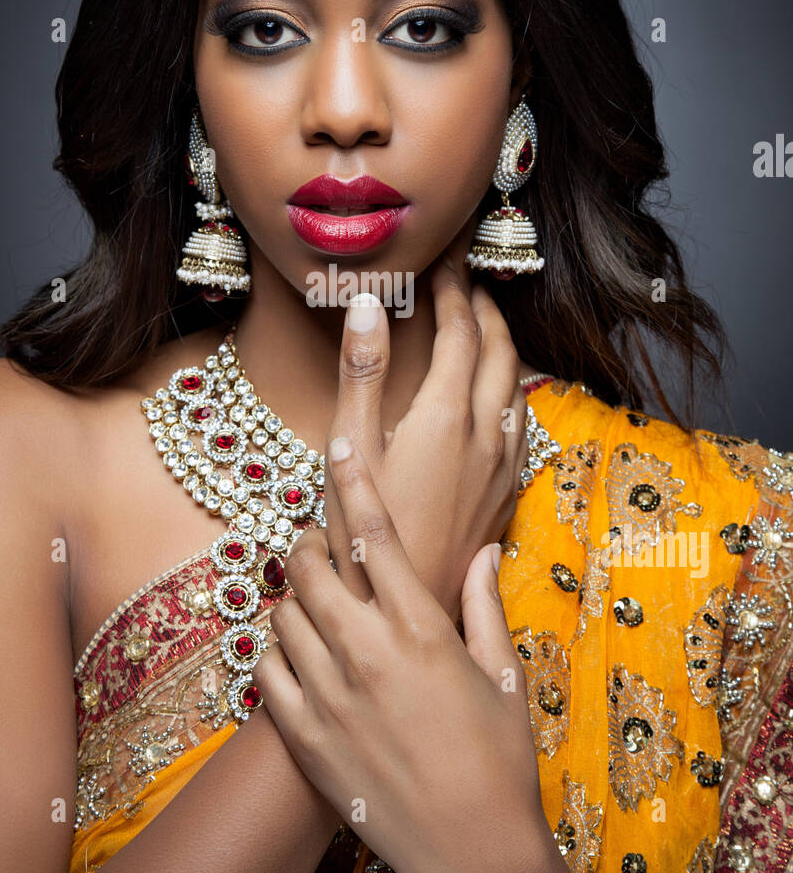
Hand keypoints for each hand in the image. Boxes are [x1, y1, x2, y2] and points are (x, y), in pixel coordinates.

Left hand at [252, 438, 547, 872]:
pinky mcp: (304, 736)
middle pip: (311, 565)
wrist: (471, 850)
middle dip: (309, 542)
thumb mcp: (504, 674)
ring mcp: (329, 695)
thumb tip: (483, 549)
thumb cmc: (499, 761)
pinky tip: (294, 652)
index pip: (375, 535)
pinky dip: (273, 650)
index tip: (337, 448)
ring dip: (292, 595)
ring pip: (283, 613)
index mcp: (421, 629)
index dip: (352, 482)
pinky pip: (265, 671)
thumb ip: (484, 604)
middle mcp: (367, 652)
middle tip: (319, 543)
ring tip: (312, 599)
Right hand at [321, 257, 528, 623]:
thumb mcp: (350, 445)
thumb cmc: (365, 532)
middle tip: (465, 284)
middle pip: (499, 351)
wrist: (406, 608)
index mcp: (448, 414)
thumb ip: (361, 370)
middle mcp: (487, 434)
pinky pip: (521, 423)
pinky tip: (498, 399)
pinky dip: (510, 389)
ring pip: (517, 387)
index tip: (441, 263)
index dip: (451, 290)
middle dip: (484, 310)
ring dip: (502, 348)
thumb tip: (366, 303)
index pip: (459, 330)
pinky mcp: (505, 494)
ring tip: (483, 328)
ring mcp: (502, 466)